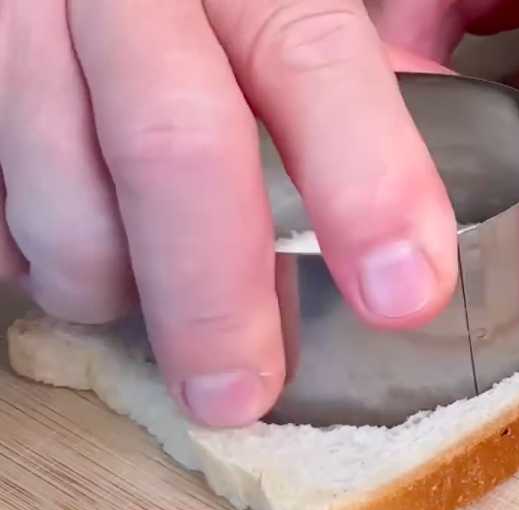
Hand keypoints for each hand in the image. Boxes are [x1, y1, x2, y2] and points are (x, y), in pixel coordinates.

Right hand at [0, 1, 464, 426]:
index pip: (312, 64)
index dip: (366, 184)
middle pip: (172, 145)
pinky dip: (30, 257)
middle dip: (213, 295)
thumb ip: (337, 94)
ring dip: (106, 285)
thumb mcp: (272, 7)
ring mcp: (21, 26)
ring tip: (138, 296)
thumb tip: (413, 235)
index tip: (404, 293)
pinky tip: (72, 236)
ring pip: (59, 196)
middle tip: (237, 394)